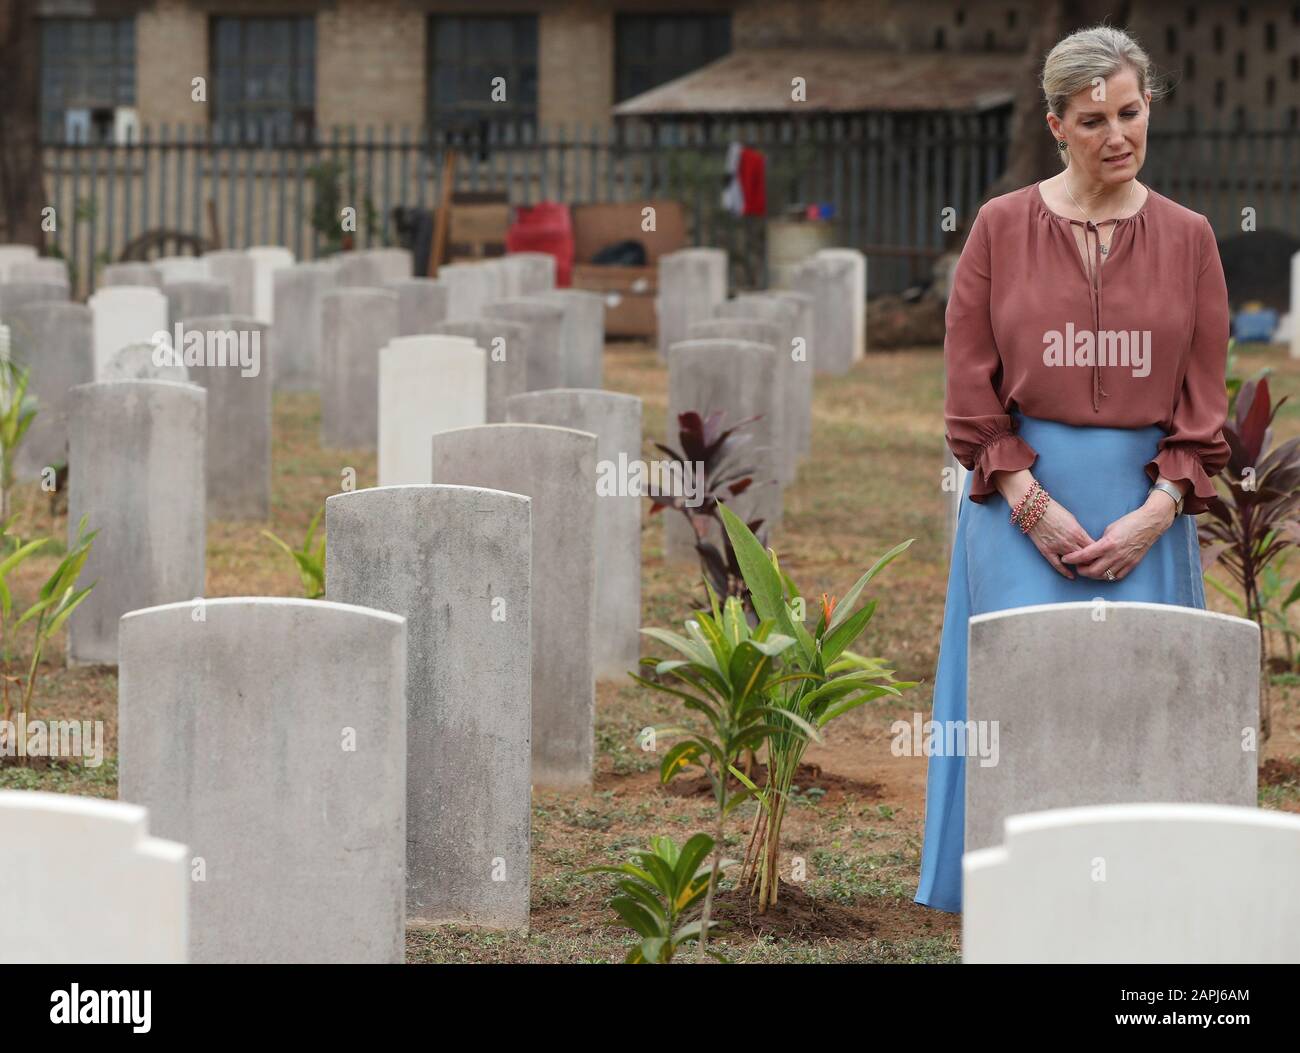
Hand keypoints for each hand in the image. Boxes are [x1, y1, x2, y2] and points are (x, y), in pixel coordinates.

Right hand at [1024, 497, 1095, 578]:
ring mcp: (1057, 547)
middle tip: (1095, 564)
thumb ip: (1079, 532)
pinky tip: (1071, 576)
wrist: (1034, 508)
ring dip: (1080, 565)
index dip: (1098, 553)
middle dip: (1091, 561)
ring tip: (1085, 568)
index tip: (1100, 555)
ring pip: (1073, 561)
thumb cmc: (1054, 510)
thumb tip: (1084, 541)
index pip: (1093, 548)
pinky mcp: (1046, 551)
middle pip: (1086, 557)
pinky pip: (1057, 565)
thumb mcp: (1072, 519)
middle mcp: (1069, 542)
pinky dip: (1065, 571)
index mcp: (1077, 532)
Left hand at [1061, 494, 1175, 580]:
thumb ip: (1099, 542)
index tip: (1066, 559)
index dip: (1072, 559)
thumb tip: (1090, 550)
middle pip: (1093, 571)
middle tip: (1078, 566)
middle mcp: (1116, 555)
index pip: (1085, 555)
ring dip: (1094, 575)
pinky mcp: (1132, 565)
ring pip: (1104, 576)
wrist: (1149, 524)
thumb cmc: (1129, 523)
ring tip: (1089, 569)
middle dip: (1082, 570)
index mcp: (1108, 544)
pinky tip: (1103, 571)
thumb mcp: (1109, 529)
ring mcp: (1125, 561)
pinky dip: (1107, 576)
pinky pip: (1116, 577)